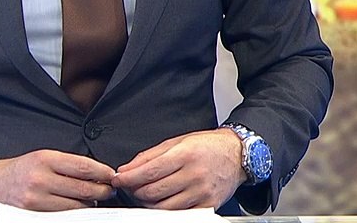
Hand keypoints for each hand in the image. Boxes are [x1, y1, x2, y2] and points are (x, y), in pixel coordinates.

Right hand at [0, 150, 116, 215]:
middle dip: (101, 191)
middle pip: (83, 189)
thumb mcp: (42, 157)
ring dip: (89, 204)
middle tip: (109, 190)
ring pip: (75, 207)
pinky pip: (62, 217)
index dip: (103, 173)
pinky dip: (73, 213)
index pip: (84, 167)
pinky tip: (76, 208)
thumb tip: (97, 173)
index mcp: (46, 159)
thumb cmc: (20, 170)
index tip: (112, 175)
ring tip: (93, 199)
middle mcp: (41, 179)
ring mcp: (36, 200)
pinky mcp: (32, 215)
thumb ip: (68, 164)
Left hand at [111, 129, 246, 209]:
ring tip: (146, 194)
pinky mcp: (207, 205)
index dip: (129, 178)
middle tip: (131, 187)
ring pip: (163, 207)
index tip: (119, 179)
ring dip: (147, 203)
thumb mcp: (178, 141)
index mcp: (186, 154)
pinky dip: (165, 211)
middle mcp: (194, 174)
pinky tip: (162, 202)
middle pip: (153, 191)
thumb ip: (150, 155)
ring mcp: (201, 192)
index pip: (149, 171)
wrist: (237, 155)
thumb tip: (127, 168)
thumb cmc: (208, 146)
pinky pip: (179, 215)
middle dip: (135, 191)